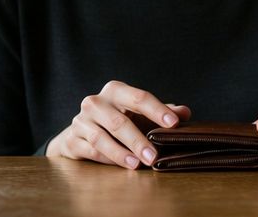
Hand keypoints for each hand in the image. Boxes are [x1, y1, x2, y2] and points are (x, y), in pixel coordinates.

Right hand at [46, 80, 191, 168]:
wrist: (80, 131)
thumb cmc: (118, 118)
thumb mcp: (139, 112)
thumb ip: (163, 111)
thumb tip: (185, 112)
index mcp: (116, 90)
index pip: (140, 98)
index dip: (158, 111)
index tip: (174, 124)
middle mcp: (96, 102)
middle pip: (119, 122)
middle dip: (139, 140)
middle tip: (154, 156)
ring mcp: (81, 121)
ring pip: (102, 138)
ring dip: (121, 153)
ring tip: (138, 164)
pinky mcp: (72, 139)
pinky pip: (91, 150)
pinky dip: (108, 159)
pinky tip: (122, 165)